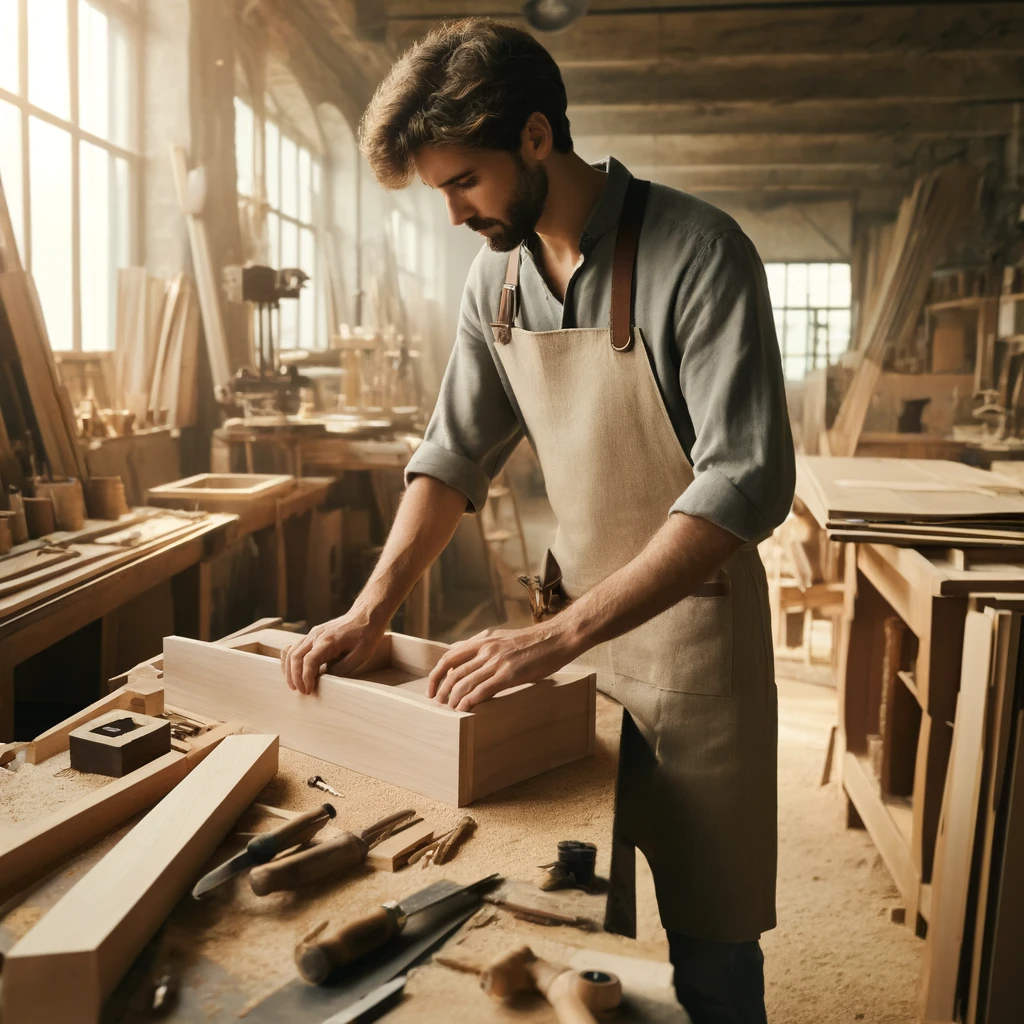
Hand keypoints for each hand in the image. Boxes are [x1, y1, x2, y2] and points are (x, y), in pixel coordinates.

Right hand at [282, 609, 385, 694]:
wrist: (366, 615)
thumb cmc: (366, 635)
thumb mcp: (360, 656)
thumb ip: (341, 668)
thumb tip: (325, 678)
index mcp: (329, 641)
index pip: (309, 661)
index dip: (306, 678)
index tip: (309, 690)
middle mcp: (316, 636)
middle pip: (295, 657)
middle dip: (294, 677)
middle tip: (301, 692)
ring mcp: (313, 634)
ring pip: (291, 652)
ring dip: (290, 670)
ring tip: (295, 686)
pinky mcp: (313, 634)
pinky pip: (296, 647)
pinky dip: (292, 661)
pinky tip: (294, 672)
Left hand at [427, 622, 579, 711]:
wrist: (557, 638)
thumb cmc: (532, 641)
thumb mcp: (501, 637)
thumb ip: (481, 645)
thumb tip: (459, 649)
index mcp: (483, 642)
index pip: (449, 658)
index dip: (436, 675)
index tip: (431, 689)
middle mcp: (486, 650)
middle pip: (453, 673)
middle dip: (442, 692)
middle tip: (438, 706)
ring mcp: (497, 662)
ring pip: (465, 683)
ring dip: (453, 700)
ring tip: (449, 711)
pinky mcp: (509, 674)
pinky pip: (482, 690)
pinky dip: (469, 702)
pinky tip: (464, 711)